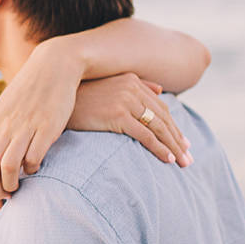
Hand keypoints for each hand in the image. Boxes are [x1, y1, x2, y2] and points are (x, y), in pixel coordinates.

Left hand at [0, 40, 82, 207]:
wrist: (54, 66)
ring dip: (12, 184)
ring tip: (19, 188)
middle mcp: (5, 127)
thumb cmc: (27, 92)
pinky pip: (34, 157)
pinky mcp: (47, 127)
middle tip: (5, 203)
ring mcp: (25, 127)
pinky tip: (37, 167)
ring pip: (8, 166)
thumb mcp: (0, 112)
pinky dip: (33, 169)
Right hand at [69, 74, 191, 169]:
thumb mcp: (109, 87)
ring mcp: (125, 101)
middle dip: (178, 140)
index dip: (174, 127)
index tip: (184, 143)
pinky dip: (159, 148)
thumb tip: (160, 89)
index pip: (160, 107)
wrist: (56, 104)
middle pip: (163, 118)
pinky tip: (168, 159)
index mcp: (132, 80)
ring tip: (183, 163)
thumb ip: (137, 85)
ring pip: (158, 127)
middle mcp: (132, 88)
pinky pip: (145, 135)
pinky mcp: (118, 115)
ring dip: (173, 147)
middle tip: (189, 158)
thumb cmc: (79, 99)